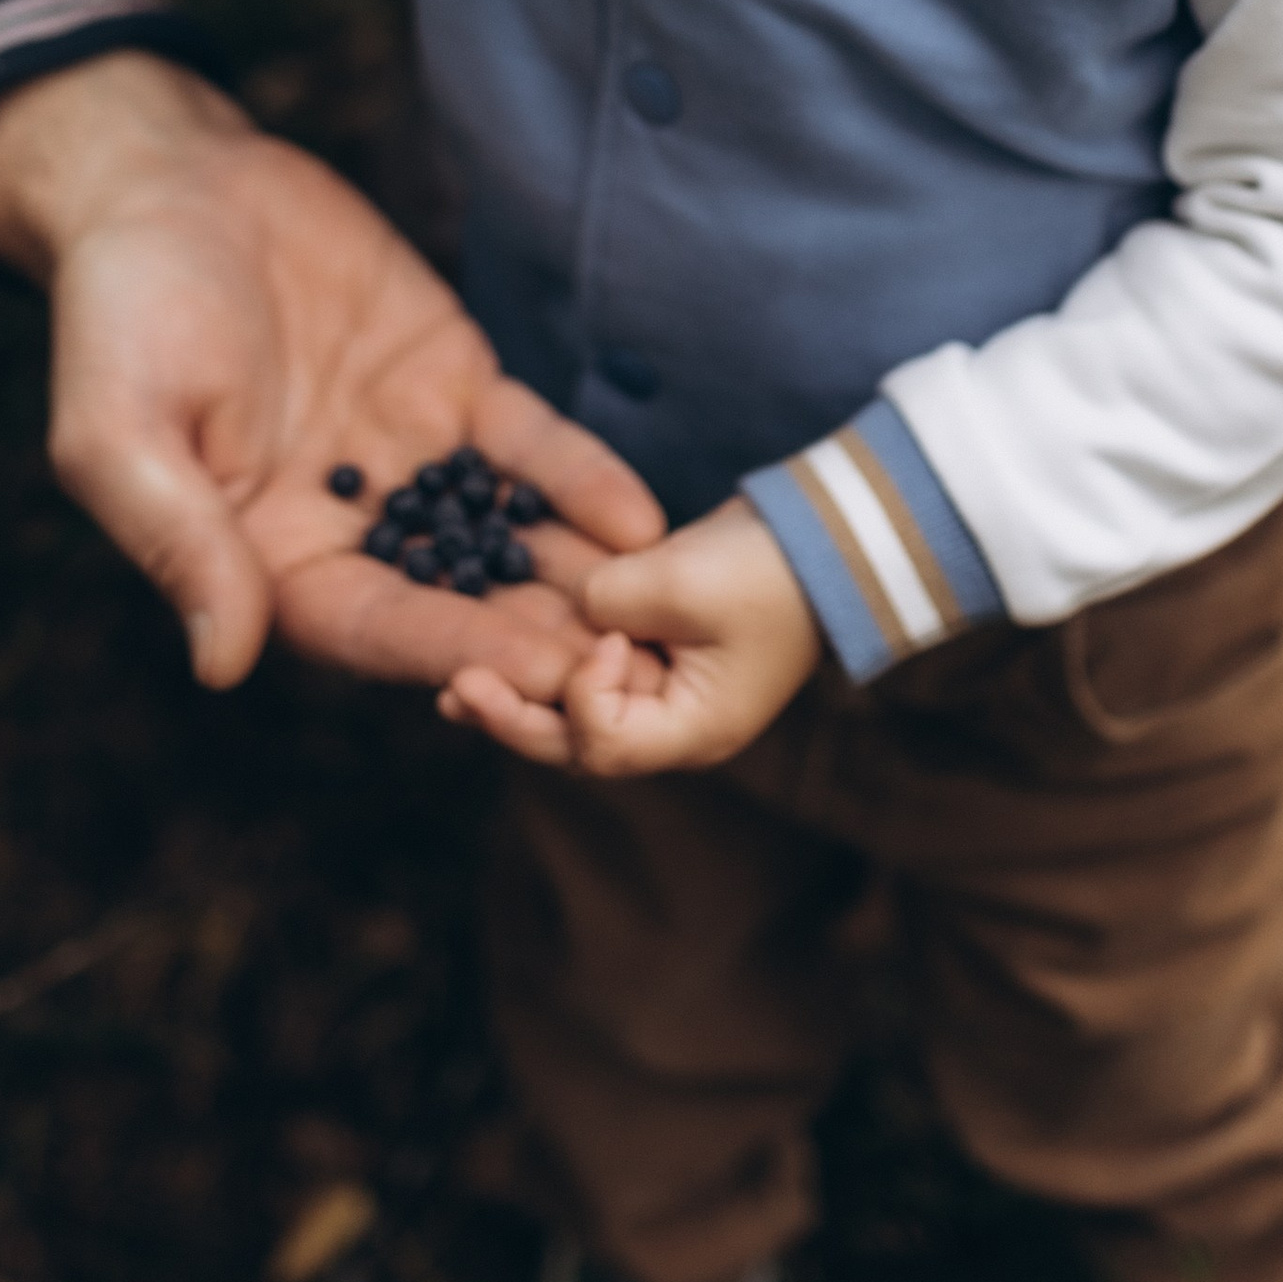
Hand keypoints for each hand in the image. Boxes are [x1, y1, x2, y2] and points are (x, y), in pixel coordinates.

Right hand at [0, 55, 663, 694]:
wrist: (165, 181)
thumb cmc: (120, 311)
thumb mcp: (122, 431)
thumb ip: (182, 544)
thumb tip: (222, 665)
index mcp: (264, 563)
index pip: (372, 627)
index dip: (454, 650)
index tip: (537, 673)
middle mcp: (347, 529)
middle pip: (457, 599)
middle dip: (541, 630)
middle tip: (631, 662)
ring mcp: (407, 459)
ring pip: (503, 533)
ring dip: (575, 571)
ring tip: (658, 605)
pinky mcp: (449, 386)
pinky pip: (524, 446)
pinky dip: (578, 478)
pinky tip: (637, 513)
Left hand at [440, 494, 821, 772]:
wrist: (829, 538)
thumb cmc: (766, 570)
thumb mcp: (683, 582)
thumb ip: (608, 601)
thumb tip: (568, 610)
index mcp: (693, 729)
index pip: (605, 741)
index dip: (581, 696)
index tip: (599, 640)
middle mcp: (673, 726)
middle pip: (576, 743)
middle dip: (511, 717)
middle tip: (454, 693)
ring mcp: (664, 693)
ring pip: (574, 714)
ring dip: (518, 698)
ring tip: (453, 688)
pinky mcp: (655, 654)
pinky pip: (588, 676)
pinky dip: (546, 666)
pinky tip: (496, 651)